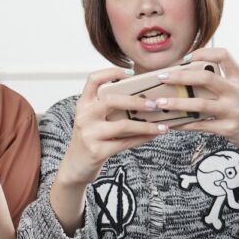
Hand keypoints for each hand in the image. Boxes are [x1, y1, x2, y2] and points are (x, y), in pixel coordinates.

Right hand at [58, 67, 168, 186]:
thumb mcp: (93, 119)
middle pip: (112, 100)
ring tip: (163, 126)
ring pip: (123, 125)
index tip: (131, 73)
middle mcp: (84, 116)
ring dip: (146, 125)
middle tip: (155, 104)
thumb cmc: (91, 138)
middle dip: (137, 101)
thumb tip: (144, 98)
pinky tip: (153, 136)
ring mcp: (89, 134)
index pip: (93, 79)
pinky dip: (142, 139)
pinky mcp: (97, 151)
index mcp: (83, 104)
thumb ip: (108, 108)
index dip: (112, 72)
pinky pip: (125, 143)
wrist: (75, 166)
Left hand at [156, 48, 238, 172]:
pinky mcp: (229, 129)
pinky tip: (170, 123)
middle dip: (180, 77)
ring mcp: (235, 111)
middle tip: (161, 78)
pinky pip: (200, 125)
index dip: (203, 52)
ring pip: (199, 105)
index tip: (185, 57)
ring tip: (158, 102)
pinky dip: (183, 124)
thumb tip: (186, 74)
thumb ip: (222, 80)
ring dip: (176, 103)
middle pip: (206, 78)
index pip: (224, 55)